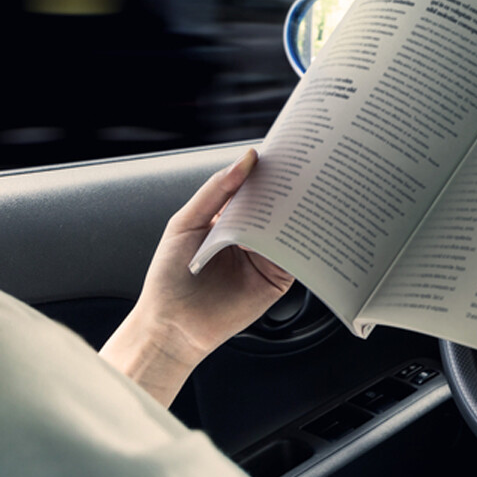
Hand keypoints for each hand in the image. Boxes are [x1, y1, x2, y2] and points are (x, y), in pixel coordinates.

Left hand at [101, 148, 294, 404]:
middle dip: (289, 188)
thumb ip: (216, 191)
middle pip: (277, 205)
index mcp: (229, 218)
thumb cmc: (169, 276)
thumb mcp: (186, 222)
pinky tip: (302, 230)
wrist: (172, 325)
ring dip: (299, 212)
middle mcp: (251, 235)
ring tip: (307, 194)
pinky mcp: (278, 277)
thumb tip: (248, 158)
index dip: (269, 171)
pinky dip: (301, 242)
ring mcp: (267, 256)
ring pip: (289, 228)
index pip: (255, 188)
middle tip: (306, 169)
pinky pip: (295, 256)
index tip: (286, 151)